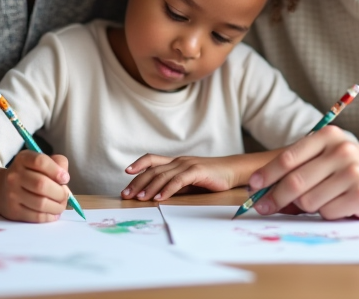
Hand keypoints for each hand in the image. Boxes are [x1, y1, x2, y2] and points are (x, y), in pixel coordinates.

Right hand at [0, 151, 71, 222]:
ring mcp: (12, 194)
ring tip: (61, 205)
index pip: (40, 161)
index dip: (56, 171)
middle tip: (65, 196)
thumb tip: (64, 179)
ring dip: (57, 206)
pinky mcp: (13, 211)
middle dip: (60, 192)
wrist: (2, 190)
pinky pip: (36, 216)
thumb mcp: (41, 163)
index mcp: (23, 159)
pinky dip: (49, 216)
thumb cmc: (30, 175)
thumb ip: (57, 164)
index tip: (65, 178)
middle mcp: (14, 175)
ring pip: (40, 203)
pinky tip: (53, 214)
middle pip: (41, 184)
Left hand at [121, 154, 240, 201]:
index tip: (126, 173)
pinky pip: (178, 180)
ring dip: (149, 188)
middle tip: (127, 195)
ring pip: (163, 175)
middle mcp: (178, 161)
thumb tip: (156, 195)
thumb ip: (174, 185)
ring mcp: (187, 164)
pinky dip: (167, 190)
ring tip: (139, 199)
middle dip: (138, 182)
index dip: (138, 164)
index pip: (152, 159)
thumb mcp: (188, 181)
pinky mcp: (197, 171)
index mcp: (175, 162)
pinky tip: (159, 198)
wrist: (232, 171)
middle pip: (153, 170)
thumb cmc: (210, 178)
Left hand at [247, 127, 358, 219]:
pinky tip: (338, 204)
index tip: (253, 186)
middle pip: (295, 182)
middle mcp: (341, 150)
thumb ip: (298, 167)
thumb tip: (262, 190)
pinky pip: (328, 212)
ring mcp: (353, 172)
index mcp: (328, 135)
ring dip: (307, 206)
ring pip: (309, 201)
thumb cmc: (345, 167)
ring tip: (320, 198)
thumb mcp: (324, 156)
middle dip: (275, 197)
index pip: (289, 158)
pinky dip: (327, 213)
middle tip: (263, 207)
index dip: (267, 174)